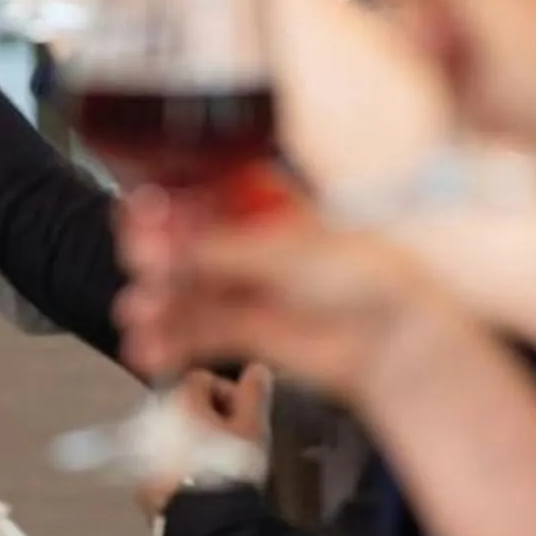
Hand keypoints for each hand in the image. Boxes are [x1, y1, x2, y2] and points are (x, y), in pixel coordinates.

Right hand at [114, 192, 457, 403]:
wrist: (395, 339)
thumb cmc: (366, 276)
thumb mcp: (291, 249)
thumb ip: (227, 249)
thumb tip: (176, 246)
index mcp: (258, 201)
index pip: (196, 192)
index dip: (165, 202)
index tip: (142, 211)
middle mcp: (244, 241)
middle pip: (181, 242)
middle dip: (155, 252)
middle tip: (143, 258)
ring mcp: (242, 286)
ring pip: (182, 290)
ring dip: (155, 301)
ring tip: (140, 312)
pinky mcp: (242, 330)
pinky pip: (193, 332)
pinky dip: (168, 340)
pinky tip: (150, 343)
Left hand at [138, 365, 272, 517]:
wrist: (206, 523)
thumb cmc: (231, 468)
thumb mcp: (253, 427)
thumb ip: (255, 392)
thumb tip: (256, 368)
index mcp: (177, 399)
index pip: (202, 379)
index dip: (228, 393)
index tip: (244, 417)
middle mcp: (150, 416)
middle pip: (183, 404)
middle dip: (208, 416)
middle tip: (233, 440)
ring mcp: (140, 448)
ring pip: (170, 431)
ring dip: (190, 438)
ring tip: (216, 462)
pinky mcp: (137, 476)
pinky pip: (159, 458)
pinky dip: (175, 461)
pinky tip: (196, 479)